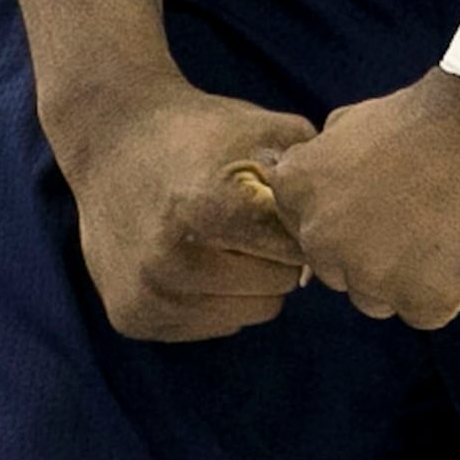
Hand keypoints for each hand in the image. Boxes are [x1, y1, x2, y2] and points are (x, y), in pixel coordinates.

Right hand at [54, 80, 319, 342]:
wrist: (113, 138)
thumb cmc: (204, 133)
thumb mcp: (265, 132)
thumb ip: (312, 176)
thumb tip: (346, 227)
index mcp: (210, 208)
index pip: (295, 253)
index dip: (299, 231)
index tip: (284, 212)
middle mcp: (173, 260)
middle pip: (276, 288)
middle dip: (276, 258)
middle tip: (251, 225)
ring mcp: (149, 294)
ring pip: (248, 313)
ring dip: (249, 284)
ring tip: (224, 241)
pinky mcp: (131, 318)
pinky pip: (211, 327)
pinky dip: (216, 300)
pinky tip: (196, 260)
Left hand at [271, 69, 459, 328]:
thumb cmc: (428, 114)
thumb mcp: (353, 121)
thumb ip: (321, 164)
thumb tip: (306, 192)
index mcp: (296, 190)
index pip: (310, 234)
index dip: (352, 219)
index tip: (388, 196)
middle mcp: (321, 239)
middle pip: (342, 272)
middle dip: (375, 251)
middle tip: (422, 211)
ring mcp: (370, 275)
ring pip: (379, 297)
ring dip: (407, 275)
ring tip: (446, 226)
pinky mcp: (422, 300)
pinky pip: (424, 312)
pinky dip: (446, 288)